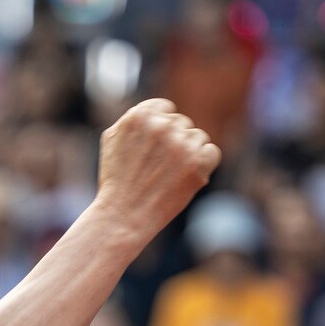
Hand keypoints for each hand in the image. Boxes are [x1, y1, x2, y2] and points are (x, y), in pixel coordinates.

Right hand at [94, 99, 220, 242]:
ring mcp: (180, 143)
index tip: (155, 150)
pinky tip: (186, 178)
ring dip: (189, 154)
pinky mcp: (196, 162)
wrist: (123, 216)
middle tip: (159, 169)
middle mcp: (162, 125)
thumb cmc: (116, 182)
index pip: (166, 109)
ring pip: (198, 137)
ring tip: (170, 176)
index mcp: (140, 115)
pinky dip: (204, 165)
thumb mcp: (113, 140)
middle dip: (174, 143)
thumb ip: (135, 118)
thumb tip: (158, 111)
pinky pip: (212, 152)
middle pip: (182, 124)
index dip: (162, 131)